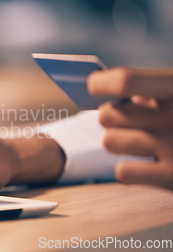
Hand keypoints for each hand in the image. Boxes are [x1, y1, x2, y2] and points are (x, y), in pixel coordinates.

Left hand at [88, 67, 172, 189]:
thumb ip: (157, 87)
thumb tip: (114, 92)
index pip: (124, 81)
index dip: (102, 83)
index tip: (96, 86)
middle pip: (107, 115)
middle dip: (113, 116)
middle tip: (128, 119)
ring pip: (109, 142)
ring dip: (120, 141)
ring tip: (140, 140)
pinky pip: (123, 172)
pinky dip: (130, 169)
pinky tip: (148, 164)